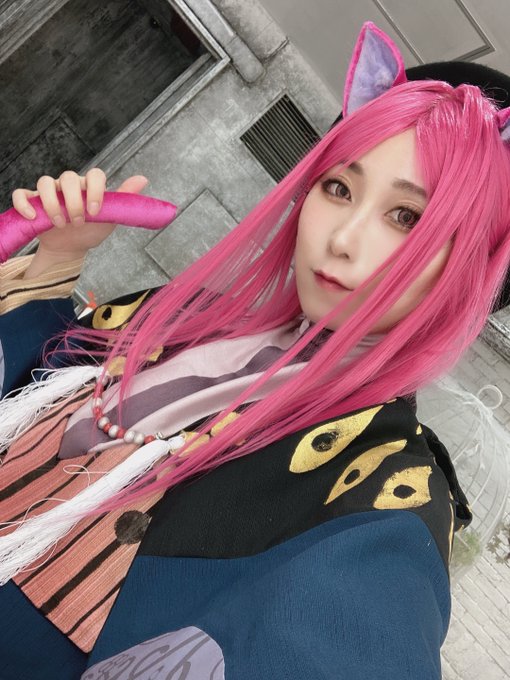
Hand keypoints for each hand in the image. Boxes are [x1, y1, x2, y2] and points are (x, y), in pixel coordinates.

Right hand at [11, 168, 148, 258]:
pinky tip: (34, 217)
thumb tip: (143, 178)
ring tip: (60, 224)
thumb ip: (124, 199)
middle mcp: (68, 185)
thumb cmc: (91, 231)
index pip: (94, 174)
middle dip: (74, 202)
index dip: (96, 190)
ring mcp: (50, 192)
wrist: (72, 248)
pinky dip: (25, 204)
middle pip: (67, 177)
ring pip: (45, 182)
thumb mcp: (110, 218)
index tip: (96, 212)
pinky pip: (21, 194)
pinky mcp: (32, 202)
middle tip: (78, 222)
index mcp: (89, 186)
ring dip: (52, 203)